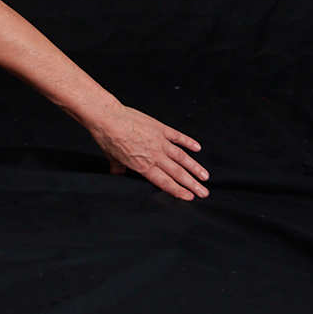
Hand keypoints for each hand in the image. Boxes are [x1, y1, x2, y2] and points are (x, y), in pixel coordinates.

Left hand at [88, 105, 208, 200]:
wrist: (106, 116)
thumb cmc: (107, 136)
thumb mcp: (112, 157)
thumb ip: (118, 168)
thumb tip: (116, 174)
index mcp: (143, 165)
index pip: (165, 182)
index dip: (179, 191)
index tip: (190, 197)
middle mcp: (154, 155)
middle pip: (177, 173)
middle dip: (192, 184)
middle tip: (204, 192)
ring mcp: (158, 140)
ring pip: (181, 157)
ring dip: (194, 167)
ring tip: (205, 176)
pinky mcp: (159, 127)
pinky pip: (177, 136)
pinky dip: (188, 141)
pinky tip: (197, 148)